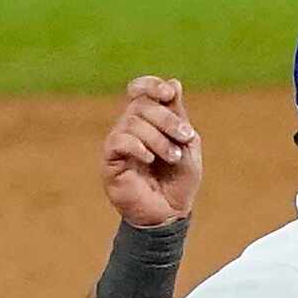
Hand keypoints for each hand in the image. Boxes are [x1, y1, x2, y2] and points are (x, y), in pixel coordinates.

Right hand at [101, 76, 200, 227]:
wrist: (170, 213)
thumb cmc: (179, 181)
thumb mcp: (187, 144)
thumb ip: (179, 116)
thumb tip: (173, 83)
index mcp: (149, 120)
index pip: (140, 90)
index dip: (151, 85)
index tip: (168, 94)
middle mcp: (130, 127)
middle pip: (141, 104)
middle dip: (167, 118)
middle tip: (184, 137)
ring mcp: (118, 144)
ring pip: (131, 121)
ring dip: (158, 137)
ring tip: (173, 157)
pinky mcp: (110, 161)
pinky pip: (118, 141)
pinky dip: (137, 146)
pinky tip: (150, 159)